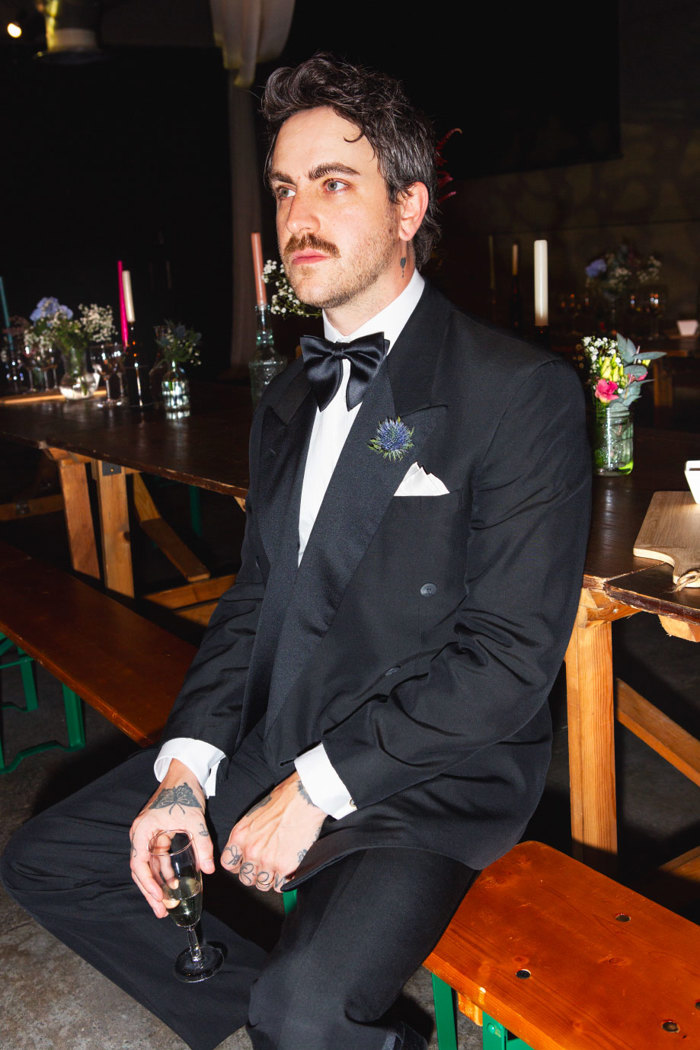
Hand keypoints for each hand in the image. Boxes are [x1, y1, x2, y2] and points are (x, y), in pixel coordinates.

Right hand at [129, 759, 213, 917]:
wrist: (185, 773)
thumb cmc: (185, 792)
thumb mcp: (195, 820)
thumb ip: (202, 845)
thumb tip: (209, 869)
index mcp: (143, 830)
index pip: (139, 862)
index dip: (147, 883)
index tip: (158, 897)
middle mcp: (141, 835)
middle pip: (140, 869)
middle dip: (150, 891)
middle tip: (161, 911)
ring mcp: (148, 835)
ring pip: (148, 866)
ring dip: (157, 884)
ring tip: (167, 904)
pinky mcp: (157, 835)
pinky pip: (157, 859)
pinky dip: (163, 873)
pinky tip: (173, 885)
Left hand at [221, 773, 324, 892]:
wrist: (304, 798)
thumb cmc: (283, 801)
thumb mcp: (254, 816)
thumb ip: (247, 835)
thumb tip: (247, 849)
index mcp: (240, 836)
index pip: (228, 863)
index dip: (238, 866)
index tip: (246, 865)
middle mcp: (251, 850)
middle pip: (245, 878)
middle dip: (255, 874)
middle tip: (266, 867)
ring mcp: (267, 860)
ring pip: (263, 885)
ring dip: (270, 879)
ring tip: (279, 867)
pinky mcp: (285, 866)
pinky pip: (280, 886)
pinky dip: (285, 881)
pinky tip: (289, 870)